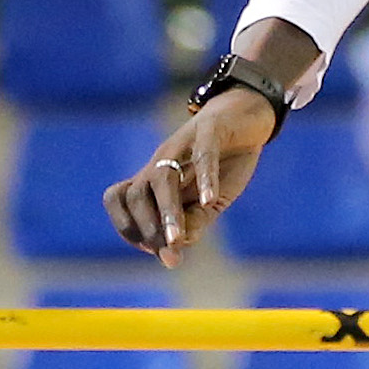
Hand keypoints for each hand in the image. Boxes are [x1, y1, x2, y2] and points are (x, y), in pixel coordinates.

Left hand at [104, 89, 277, 266]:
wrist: (247, 118)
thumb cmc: (223, 163)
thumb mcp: (209, 203)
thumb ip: (193, 224)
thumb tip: (176, 250)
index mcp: (153, 177)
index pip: (121, 202)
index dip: (129, 228)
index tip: (155, 251)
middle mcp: (161, 161)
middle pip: (135, 194)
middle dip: (146, 227)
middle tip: (168, 251)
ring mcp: (183, 144)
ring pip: (162, 178)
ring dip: (167, 212)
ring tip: (177, 239)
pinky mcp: (211, 130)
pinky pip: (203, 155)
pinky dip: (204, 179)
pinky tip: (209, 200)